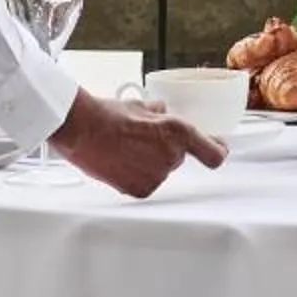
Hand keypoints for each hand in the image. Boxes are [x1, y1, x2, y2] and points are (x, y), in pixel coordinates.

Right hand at [50, 88, 226, 199]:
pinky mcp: (140, 190)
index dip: (215, 151)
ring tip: (124, 149)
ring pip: (160, 171)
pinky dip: (135, 175)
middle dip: (164, 149)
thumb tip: (161, 112)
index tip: (215, 150)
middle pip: (178, 158)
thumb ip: (159, 113)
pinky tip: (119, 162)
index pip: (213, 153)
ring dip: (148, 162)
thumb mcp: (140, 105)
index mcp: (178, 132)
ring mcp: (157, 176)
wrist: (81, 130)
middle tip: (140, 139)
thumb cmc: (108, 114)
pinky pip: (145, 183)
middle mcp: (172, 157)